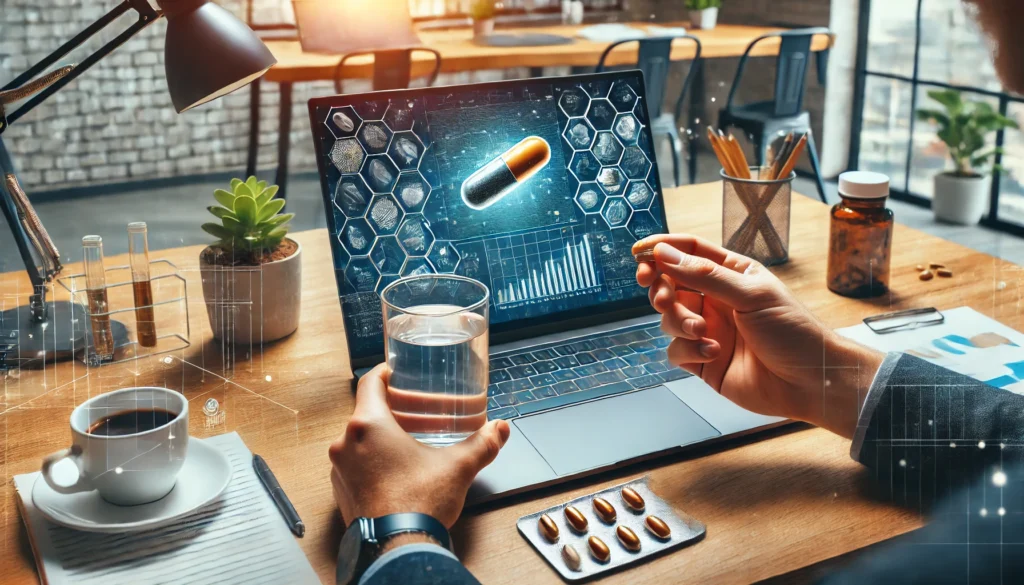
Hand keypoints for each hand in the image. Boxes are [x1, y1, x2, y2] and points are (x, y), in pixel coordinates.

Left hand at [329, 364, 510, 527]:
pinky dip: (373, 461)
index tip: (394, 373)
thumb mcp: (457, 467)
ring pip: (360, 441)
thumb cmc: (417, 502)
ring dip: (382, 437)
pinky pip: (356, 465)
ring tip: (409, 442)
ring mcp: (341, 470)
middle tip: (415, 411)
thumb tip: (500, 429)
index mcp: (368, 425)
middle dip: (393, 410)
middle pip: (367, 413)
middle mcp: (346, 443)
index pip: (369, 384)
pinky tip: (397, 470)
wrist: (396, 547)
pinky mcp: (342, 492)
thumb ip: (481, 444)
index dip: (384, 375)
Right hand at [635, 235, 883, 437]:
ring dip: (678, 322)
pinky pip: (676, 351)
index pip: (688, 252)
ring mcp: (708, 330)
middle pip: (670, 284)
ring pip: (669, 318)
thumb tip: (665, 255)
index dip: (662, 249)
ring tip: (702, 331)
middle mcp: (716, 299)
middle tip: (663, 297)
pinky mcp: (703, 361)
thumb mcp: (752, 295)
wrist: (810, 383)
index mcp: (731, 274)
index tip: (640, 253)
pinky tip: (713, 353)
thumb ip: (705, 275)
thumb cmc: (793, 331)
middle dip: (661, 288)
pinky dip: (687, 350)